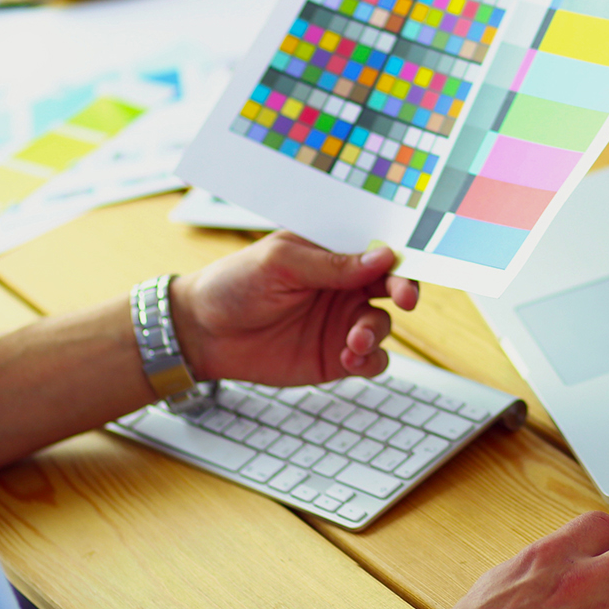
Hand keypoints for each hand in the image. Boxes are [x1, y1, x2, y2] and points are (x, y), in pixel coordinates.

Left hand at [170, 231, 418, 386]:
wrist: (203, 333)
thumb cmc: (235, 284)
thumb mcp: (279, 262)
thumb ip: (331, 263)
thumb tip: (382, 256)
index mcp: (333, 252)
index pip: (378, 249)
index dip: (399, 255)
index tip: (405, 265)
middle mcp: (344, 286)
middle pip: (392, 285)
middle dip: (404, 290)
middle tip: (404, 299)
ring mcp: (342, 322)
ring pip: (383, 324)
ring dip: (376, 331)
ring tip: (353, 341)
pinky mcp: (335, 357)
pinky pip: (372, 360)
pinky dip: (370, 360)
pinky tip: (350, 359)